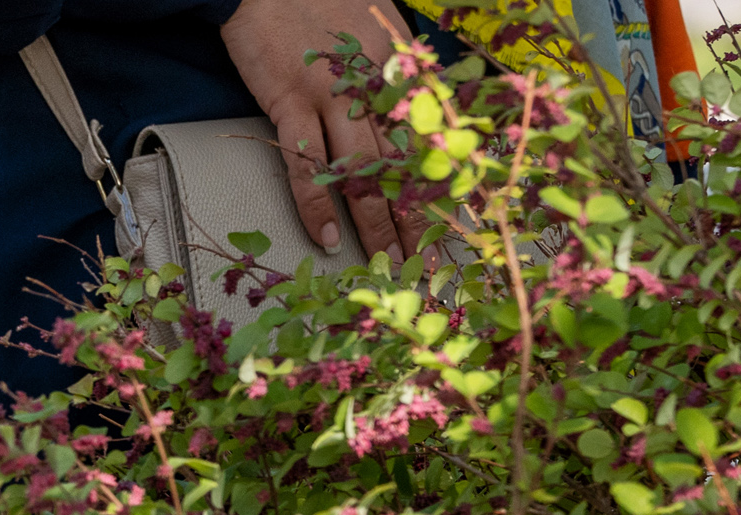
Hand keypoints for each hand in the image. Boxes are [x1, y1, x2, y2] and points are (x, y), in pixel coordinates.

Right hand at [220, 0, 417, 261]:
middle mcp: (370, 84)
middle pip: (401, 162)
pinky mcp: (289, 101)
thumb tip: (401, 109)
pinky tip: (327, 238)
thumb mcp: (368, 28)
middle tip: (424, 259)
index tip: (450, 220)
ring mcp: (329, 95)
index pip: (425, 136)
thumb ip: (386, 69)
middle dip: (414, 215)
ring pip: (362, 171)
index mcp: (394, 67)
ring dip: (375, 222)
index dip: (438, 181)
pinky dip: (316, 205)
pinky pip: (306, 164)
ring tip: (384, 261)